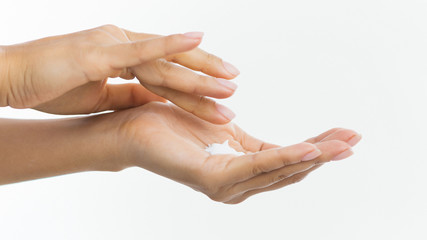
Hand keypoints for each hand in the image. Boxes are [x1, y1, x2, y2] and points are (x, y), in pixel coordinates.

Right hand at [0, 25, 238, 122]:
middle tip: (235, 84)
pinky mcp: (101, 52)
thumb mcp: (100, 96)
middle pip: (173, 62)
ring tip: (229, 85)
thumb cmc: (51, 85)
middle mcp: (122, 43)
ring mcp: (113, 44)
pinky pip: (142, 49)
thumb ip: (129, 95)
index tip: (218, 90)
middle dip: (206, 75)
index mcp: (122, 55)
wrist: (13, 79)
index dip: (193, 80)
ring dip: (198, 74)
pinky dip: (170, 45)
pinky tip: (197, 40)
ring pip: (164, 62)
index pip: (165, 69)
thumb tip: (156, 103)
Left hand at [106, 102, 360, 203]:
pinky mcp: (210, 179)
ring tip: (339, 145)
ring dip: (309, 157)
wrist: (134, 127)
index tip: (346, 134)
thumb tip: (279, 143)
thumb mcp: (226, 131)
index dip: (318, 149)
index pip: (287, 162)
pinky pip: (253, 166)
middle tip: (353, 139)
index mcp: (241, 171)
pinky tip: (306, 148)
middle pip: (289, 171)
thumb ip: (251, 143)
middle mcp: (236, 185)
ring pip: (277, 171)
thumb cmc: (174, 126)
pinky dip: (281, 157)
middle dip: (323, 155)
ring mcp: (224, 186)